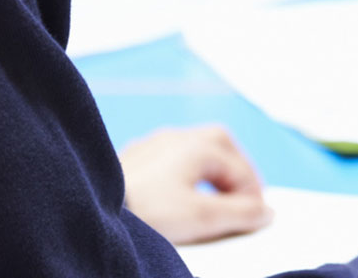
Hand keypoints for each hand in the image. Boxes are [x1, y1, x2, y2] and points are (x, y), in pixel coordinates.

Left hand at [119, 125, 271, 243]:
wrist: (92, 212)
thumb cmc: (147, 212)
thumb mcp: (202, 217)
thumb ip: (240, 213)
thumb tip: (265, 211)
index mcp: (197, 146)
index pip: (240, 170)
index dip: (253, 197)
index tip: (257, 219)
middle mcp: (176, 138)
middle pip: (220, 144)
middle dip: (237, 169)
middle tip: (244, 197)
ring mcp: (152, 146)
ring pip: (193, 148)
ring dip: (211, 169)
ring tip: (215, 196)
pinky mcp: (133, 160)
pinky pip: (169, 159)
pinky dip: (185, 173)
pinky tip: (178, 194)